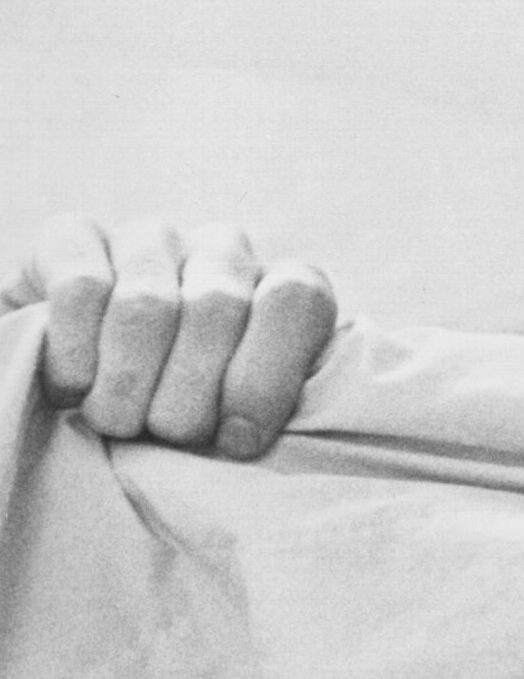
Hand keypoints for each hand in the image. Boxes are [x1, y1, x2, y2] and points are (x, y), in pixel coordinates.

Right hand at [1, 216, 335, 458]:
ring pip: (147, 303)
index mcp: (284, 284)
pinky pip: (80, 289)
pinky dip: (75, 355)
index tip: (237, 440)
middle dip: (189, 394)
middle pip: (217, 307)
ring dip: (128, 383)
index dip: (265, 376)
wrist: (86, 392)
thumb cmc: (183, 417)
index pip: (296, 298)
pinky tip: (72, 390)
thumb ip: (266, 411)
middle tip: (168, 436)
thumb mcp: (240, 421)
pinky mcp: (74, 239)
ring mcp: (150, 238)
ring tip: (118, 423)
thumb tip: (249, 436)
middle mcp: (223, 249)